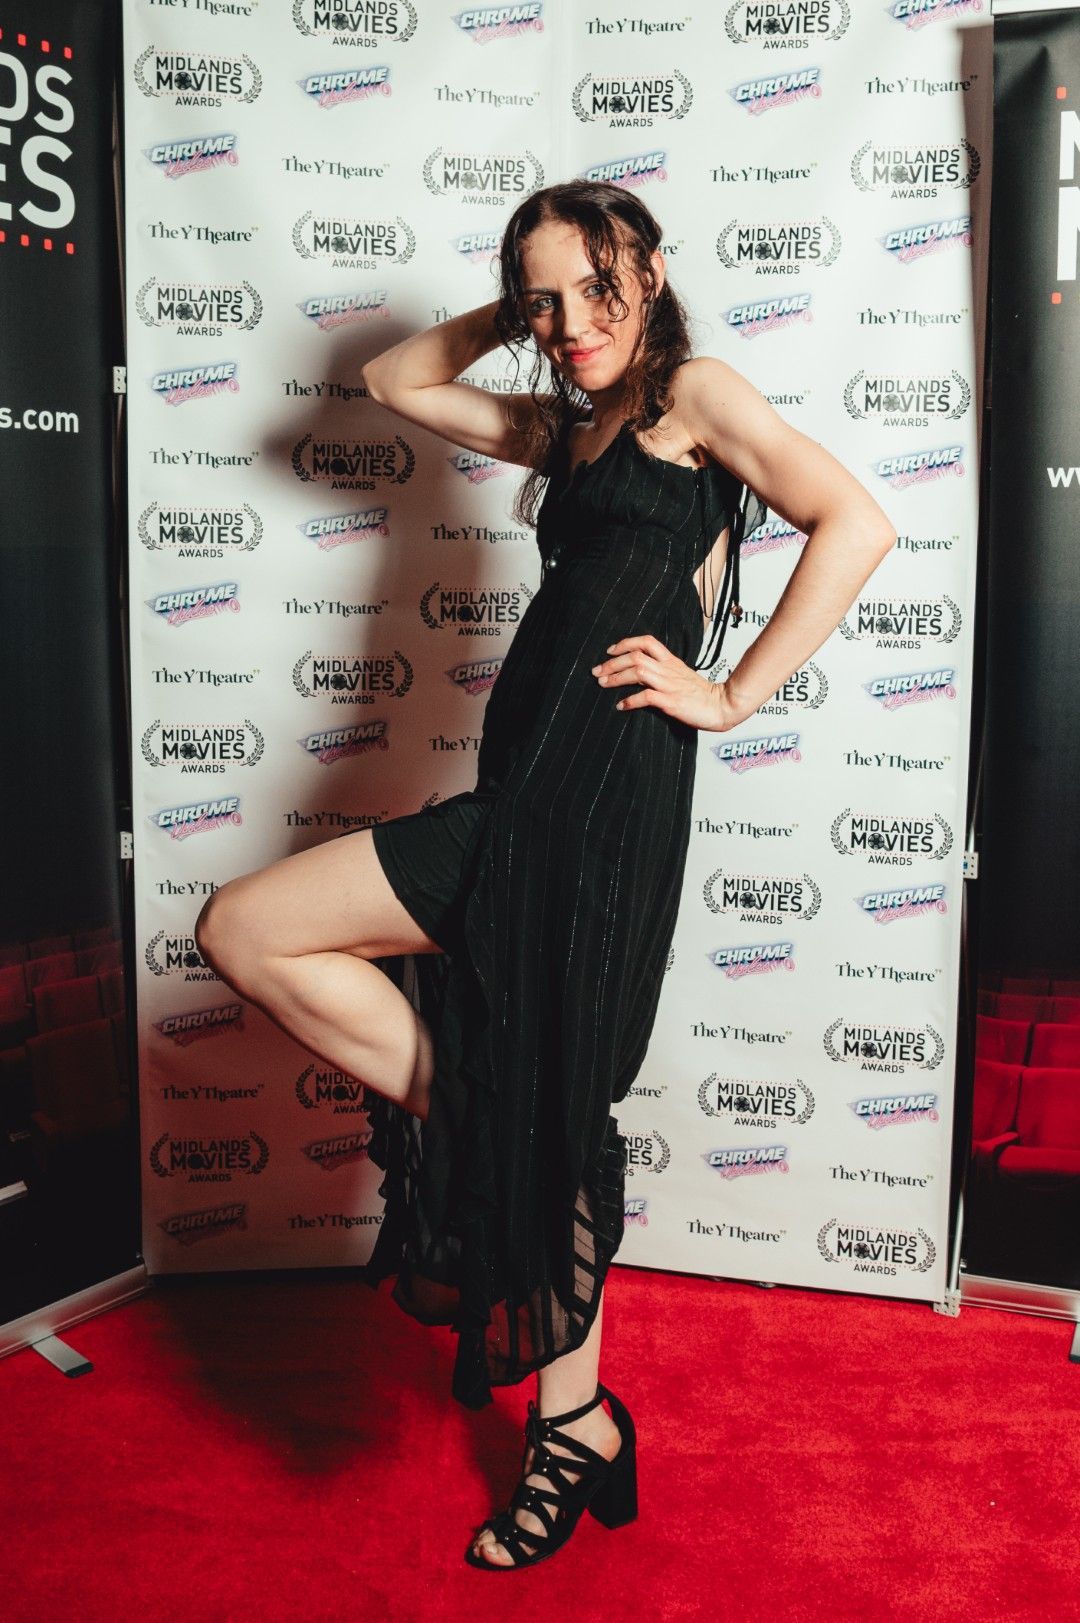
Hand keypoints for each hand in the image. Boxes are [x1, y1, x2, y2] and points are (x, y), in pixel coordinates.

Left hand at [590, 634, 759, 732]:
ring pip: (637, 671)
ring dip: (616, 677)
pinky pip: (646, 697)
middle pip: (635, 655)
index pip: (646, 642)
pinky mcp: (671, 701)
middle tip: (597, 671)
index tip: (610, 651)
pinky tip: (621, 706)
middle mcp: (668, 670)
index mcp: (671, 661)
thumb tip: (641, 674)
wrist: (723, 705)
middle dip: (612, 662)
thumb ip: (663, 672)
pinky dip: (630, 701)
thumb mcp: (681, 676)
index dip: (625, 643)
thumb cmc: (703, 695)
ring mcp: (669, 685)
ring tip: (603, 683)